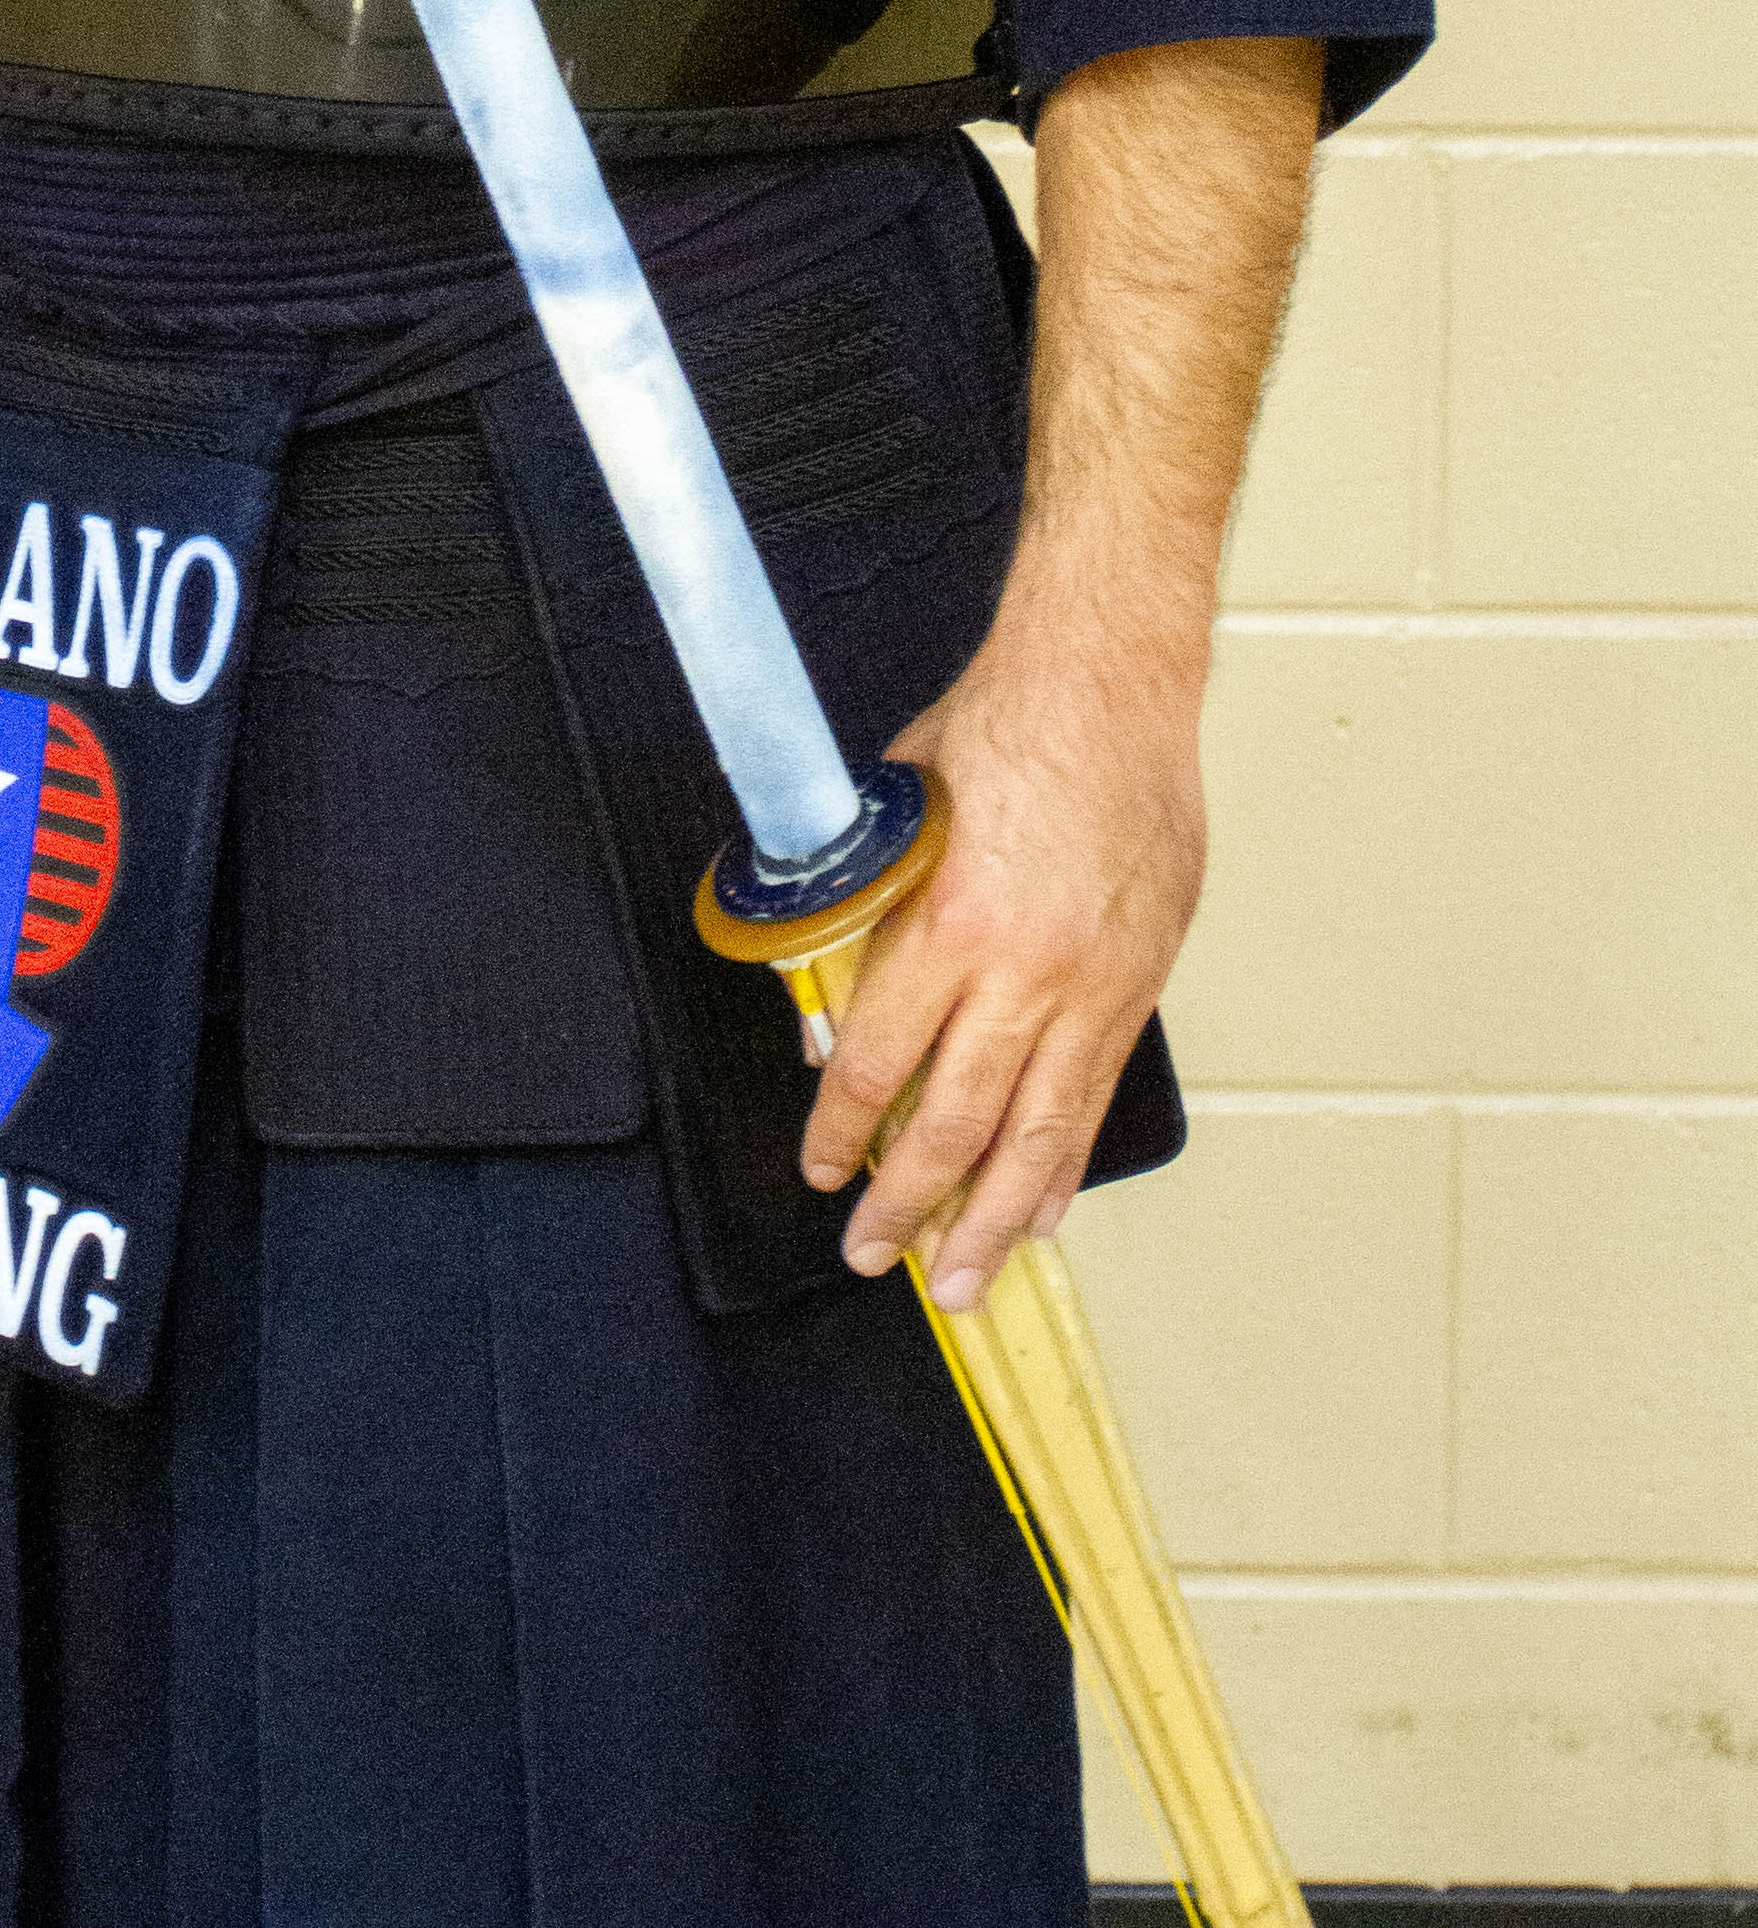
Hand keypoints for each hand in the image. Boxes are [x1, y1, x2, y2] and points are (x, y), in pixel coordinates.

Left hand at [797, 630, 1205, 1312]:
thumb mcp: (895, 816)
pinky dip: (1065, 1161)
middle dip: (911, 1204)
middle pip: (957, 1123)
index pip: (880, 1062)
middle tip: (876, 1254)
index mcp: (953, 924)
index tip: (823, 1168)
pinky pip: (1094, 1095)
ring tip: (963, 1277)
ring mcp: (1092, 985)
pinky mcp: (1138, 981)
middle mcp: (1027, 971)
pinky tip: (1042, 1206)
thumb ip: (863, 912)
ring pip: (1038, 1134)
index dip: (844, 1129)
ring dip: (994, 1218)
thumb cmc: (1002, 728)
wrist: (1110, 686)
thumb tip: (827, 999)